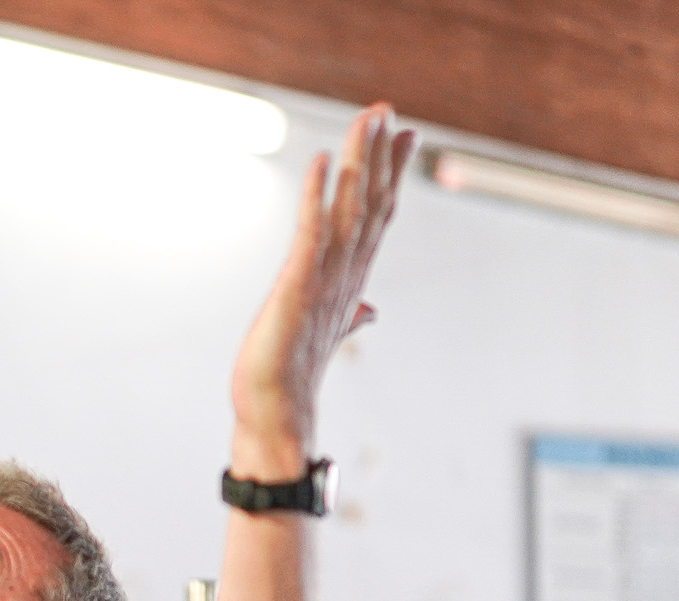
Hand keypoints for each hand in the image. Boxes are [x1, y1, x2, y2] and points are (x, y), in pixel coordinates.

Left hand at [229, 104, 414, 474]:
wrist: (275, 412)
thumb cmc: (292, 375)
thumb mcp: (326, 334)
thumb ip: (352, 316)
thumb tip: (371, 312)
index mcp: (351, 281)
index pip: (377, 217)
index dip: (390, 176)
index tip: (403, 137)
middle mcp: (346, 274)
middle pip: (371, 204)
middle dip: (380, 157)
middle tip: (389, 111)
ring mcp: (326, 279)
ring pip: (351, 209)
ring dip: (359, 161)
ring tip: (368, 119)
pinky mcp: (298, 286)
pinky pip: (311, 232)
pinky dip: (318, 195)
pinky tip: (322, 161)